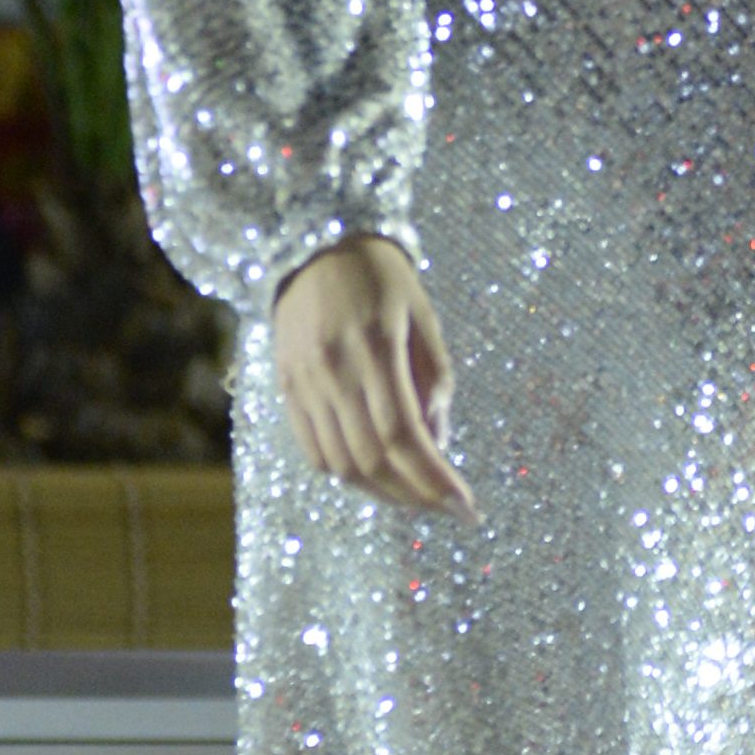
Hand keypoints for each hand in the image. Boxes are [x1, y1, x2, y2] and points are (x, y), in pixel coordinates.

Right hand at [272, 235, 472, 512]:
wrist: (312, 244)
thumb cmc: (381, 278)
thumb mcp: (423, 316)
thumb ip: (434, 378)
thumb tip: (438, 445)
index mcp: (374, 346)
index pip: (404, 435)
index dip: (435, 480)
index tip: (466, 507)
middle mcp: (333, 369)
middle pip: (373, 458)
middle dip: (416, 495)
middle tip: (449, 510)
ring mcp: (305, 382)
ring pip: (342, 463)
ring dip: (384, 493)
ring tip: (418, 499)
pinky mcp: (288, 389)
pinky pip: (314, 452)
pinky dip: (347, 476)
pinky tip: (377, 479)